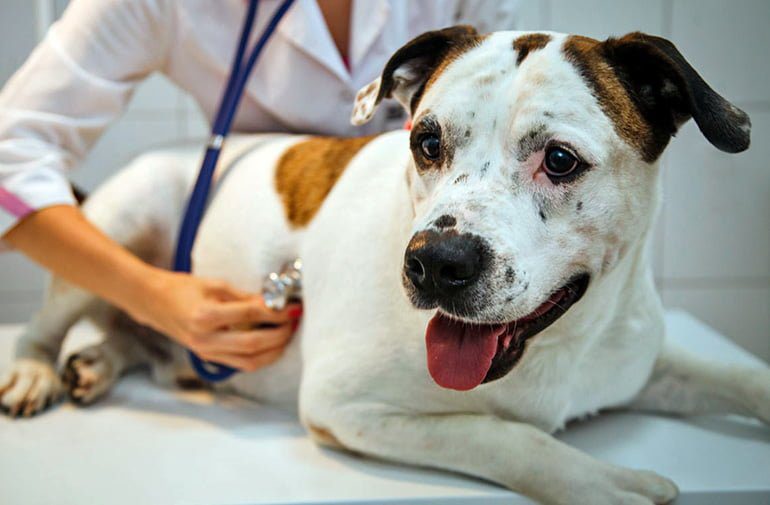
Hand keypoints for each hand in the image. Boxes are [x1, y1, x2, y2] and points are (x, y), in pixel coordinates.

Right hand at [126, 268, 301, 370]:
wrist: (153, 303)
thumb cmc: (182, 289)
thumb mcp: (214, 285)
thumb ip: (244, 297)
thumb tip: (273, 303)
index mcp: (205, 316)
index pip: (250, 315)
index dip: (276, 312)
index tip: (293, 307)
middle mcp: (205, 339)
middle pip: (254, 344)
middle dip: (280, 334)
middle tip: (294, 321)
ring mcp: (206, 353)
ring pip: (250, 361)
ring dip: (274, 350)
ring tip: (287, 334)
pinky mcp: (208, 358)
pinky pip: (241, 364)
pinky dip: (261, 357)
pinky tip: (272, 345)